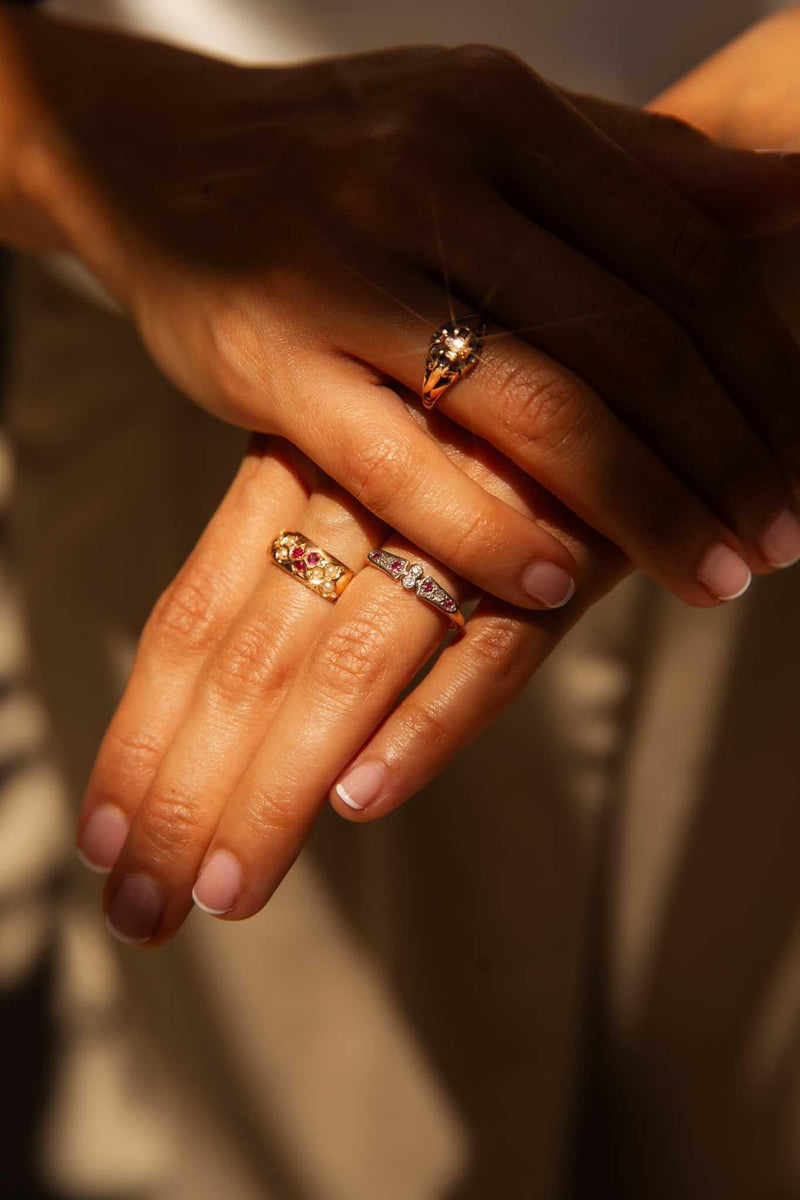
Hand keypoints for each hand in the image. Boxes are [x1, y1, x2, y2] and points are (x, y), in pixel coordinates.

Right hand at [8, 14, 799, 610]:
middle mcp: (431, 181)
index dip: (763, 372)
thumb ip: (631, 167)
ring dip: (646, 510)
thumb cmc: (342, 156)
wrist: (158, 160)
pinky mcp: (268, 363)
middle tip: (781, 539)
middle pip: (631, 342)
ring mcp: (344, 272)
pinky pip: (403, 466)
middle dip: (727, 460)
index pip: (682, 258)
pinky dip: (492, 533)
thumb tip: (786, 199)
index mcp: (505, 118)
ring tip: (714, 576)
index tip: (799, 456)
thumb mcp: (487, 124)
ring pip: (536, 409)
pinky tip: (561, 585)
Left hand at [77, 424, 624, 945]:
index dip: (138, 735)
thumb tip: (225, 688)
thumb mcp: (353, 454)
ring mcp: (458, 524)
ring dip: (278, 785)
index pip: (189, 620)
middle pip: (247, 665)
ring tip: (226, 891)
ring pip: (347, 667)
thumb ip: (294, 544)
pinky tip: (360, 800)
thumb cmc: (464, 415)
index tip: (98, 840)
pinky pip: (490, 648)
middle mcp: (359, 496)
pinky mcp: (561, 551)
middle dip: (184, 795)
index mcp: (294, 470)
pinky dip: (427, 720)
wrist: (600, 342)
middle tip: (138, 911)